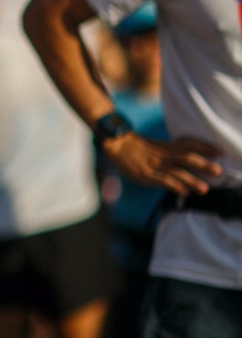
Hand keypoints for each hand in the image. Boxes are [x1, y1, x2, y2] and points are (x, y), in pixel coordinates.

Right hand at [101, 132, 224, 194]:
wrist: (117, 144)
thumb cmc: (138, 148)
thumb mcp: (159, 146)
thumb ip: (174, 152)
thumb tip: (192, 163)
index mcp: (168, 147)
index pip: (190, 144)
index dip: (206, 147)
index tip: (221, 152)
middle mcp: (164, 155)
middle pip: (186, 158)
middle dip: (203, 165)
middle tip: (218, 171)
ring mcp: (154, 165)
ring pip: (175, 171)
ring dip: (191, 180)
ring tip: (204, 189)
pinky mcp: (145, 175)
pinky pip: (161, 180)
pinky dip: (173, 186)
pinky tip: (183, 193)